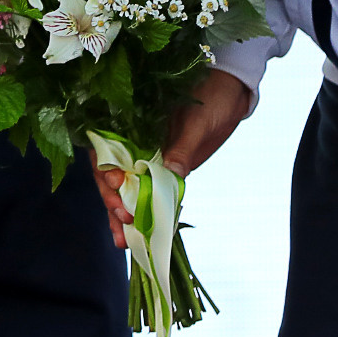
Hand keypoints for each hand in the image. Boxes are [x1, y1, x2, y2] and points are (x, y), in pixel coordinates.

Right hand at [88, 70, 252, 249]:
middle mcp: (137, 142)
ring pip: (127, 188)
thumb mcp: (196, 121)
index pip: (108, 148)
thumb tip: (170, 172)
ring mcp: (150, 158)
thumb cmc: (211, 97)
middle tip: (121, 221)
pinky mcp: (165, 169)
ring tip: (122, 241)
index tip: (116, 186)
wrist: (231, 95)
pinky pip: (148, 192)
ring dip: (121, 215)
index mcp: (135, 123)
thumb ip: (182, 146)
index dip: (106, 168)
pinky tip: (139, 234)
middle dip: (112, 200)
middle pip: (112, 174)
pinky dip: (143, 213)